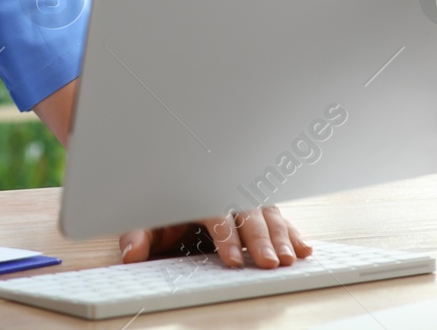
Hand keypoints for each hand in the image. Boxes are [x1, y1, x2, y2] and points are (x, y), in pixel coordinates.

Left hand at [118, 206, 310, 268]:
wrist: (174, 173)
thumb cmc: (163, 199)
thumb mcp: (146, 215)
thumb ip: (139, 234)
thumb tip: (132, 254)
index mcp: (199, 193)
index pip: (215, 216)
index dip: (225, 239)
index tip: (232, 260)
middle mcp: (226, 192)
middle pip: (247, 215)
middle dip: (260, 240)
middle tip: (271, 263)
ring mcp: (245, 198)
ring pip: (267, 214)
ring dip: (281, 237)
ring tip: (291, 259)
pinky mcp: (259, 206)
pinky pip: (279, 216)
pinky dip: (293, 232)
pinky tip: (304, 249)